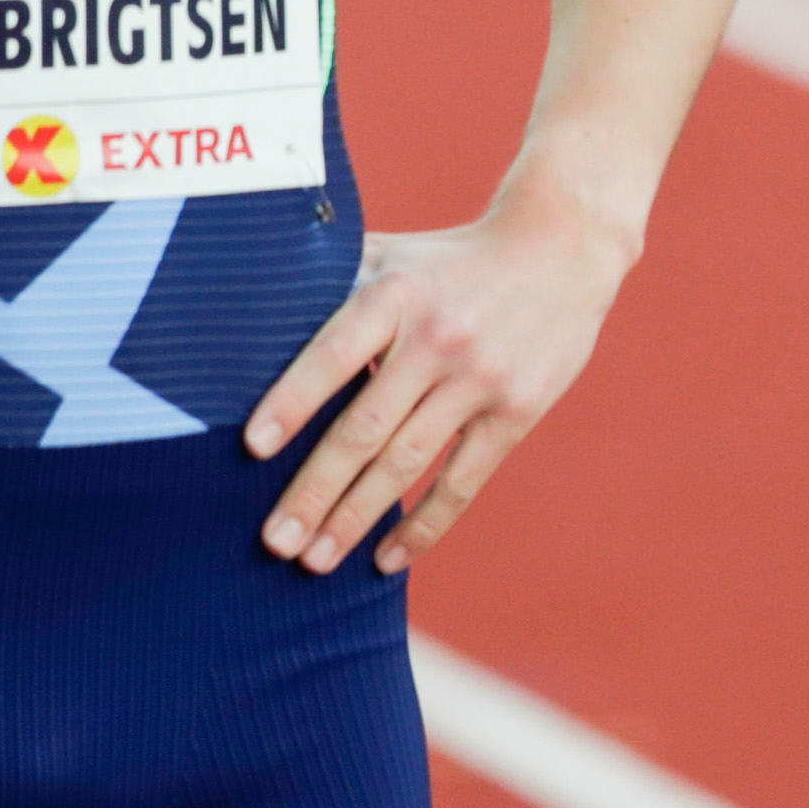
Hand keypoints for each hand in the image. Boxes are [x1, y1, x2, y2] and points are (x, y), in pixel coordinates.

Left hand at [248, 193, 628, 575]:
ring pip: (406, 462)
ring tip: (314, 561)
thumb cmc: (451, 258)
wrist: (563, 247)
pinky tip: (387, 558)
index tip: (252, 448)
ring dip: (356, 517)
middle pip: (365, 426)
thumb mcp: (393, 252)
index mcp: (397, 294)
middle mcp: (437, 338)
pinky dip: (424, 525)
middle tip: (274, 541)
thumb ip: (328, 280)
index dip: (293, 400)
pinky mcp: (516, 411)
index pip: (334, 353)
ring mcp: (480, 378)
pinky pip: (462, 481)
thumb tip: (245, 316)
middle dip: (314, 489)